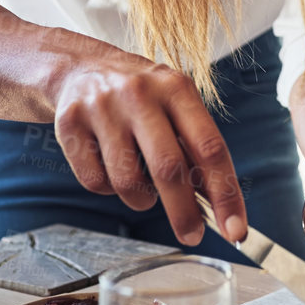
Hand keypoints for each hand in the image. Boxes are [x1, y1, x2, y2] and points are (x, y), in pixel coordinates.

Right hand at [48, 50, 246, 248]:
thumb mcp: (174, 106)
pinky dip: (107, 189)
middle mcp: (140, 94)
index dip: (226, 193)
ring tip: (142, 185)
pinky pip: (95, 182)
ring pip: (127, 181)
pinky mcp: (69, 124)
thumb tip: (218, 205)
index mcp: (176, 89)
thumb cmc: (140, 97)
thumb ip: (195, 148)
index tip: (235, 230)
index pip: (209, 148)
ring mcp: (102, 108)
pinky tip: (109, 167)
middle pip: (168, 168)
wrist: (80, 68)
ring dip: (140, 199)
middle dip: (183, 212)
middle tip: (192, 235)